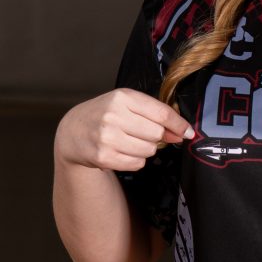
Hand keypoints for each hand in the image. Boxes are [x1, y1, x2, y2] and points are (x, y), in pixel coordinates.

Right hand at [55, 87, 194, 172]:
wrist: (73, 131)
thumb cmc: (105, 115)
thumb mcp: (126, 105)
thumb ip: (155, 115)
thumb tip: (182, 133)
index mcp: (122, 97)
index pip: (161, 113)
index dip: (178, 124)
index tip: (188, 132)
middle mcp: (113, 115)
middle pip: (157, 133)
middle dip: (155, 136)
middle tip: (139, 132)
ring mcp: (107, 137)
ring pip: (148, 150)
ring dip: (145, 149)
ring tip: (128, 141)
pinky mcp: (104, 156)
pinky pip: (137, 163)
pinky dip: (135, 160)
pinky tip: (121, 151)